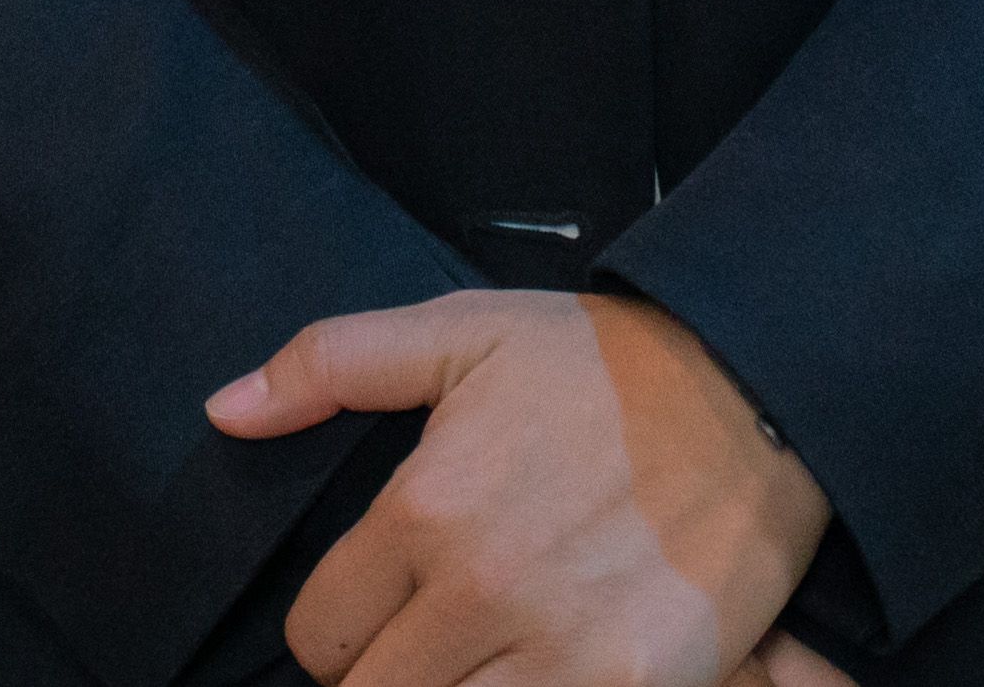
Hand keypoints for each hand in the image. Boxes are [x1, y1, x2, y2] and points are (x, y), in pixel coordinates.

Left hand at [211, 287, 828, 686]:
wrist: (761, 392)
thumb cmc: (602, 364)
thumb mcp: (463, 331)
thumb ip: (330, 364)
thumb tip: (222, 411)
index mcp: (427, 507)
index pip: (318, 632)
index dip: (336, 628)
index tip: (377, 609)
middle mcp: (482, 590)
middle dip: (385, 675)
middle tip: (427, 641)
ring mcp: (560, 653)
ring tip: (474, 659)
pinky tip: (530, 671)